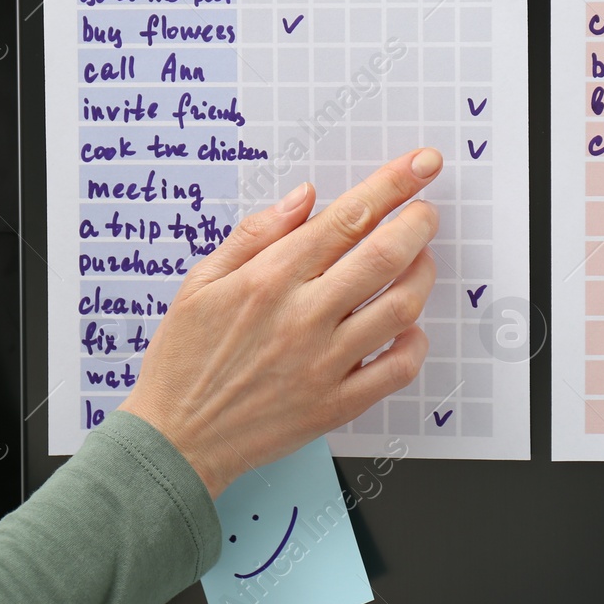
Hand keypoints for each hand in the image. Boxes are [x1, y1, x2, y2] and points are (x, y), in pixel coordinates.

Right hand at [122, 148, 441, 496]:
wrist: (177, 438)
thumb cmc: (184, 358)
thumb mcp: (201, 281)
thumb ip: (255, 233)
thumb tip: (305, 196)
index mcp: (269, 278)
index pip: (348, 217)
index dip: (392, 185)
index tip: (421, 165)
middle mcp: (303, 316)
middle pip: (386, 256)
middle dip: (419, 223)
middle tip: (426, 212)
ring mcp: (324, 363)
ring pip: (401, 307)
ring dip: (422, 275)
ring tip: (418, 261)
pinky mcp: (336, 404)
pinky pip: (397, 369)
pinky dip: (415, 342)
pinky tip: (407, 327)